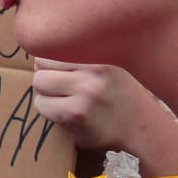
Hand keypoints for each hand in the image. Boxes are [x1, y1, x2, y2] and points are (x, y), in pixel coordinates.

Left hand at [32, 60, 147, 151]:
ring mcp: (85, 93)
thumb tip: (38, 58)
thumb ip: (80, 59)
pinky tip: (65, 114)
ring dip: (45, 93)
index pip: (55, 47)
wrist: (140, 130)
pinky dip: (47, 110)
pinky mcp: (75, 114)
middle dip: (46, 76)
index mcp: (101, 57)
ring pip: (39, 82)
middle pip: (42, 63)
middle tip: (61, 89)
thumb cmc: (120, 98)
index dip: (52, 62)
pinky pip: (42, 104)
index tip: (61, 73)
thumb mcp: (109, 68)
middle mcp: (94, 72)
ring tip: (62, 100)